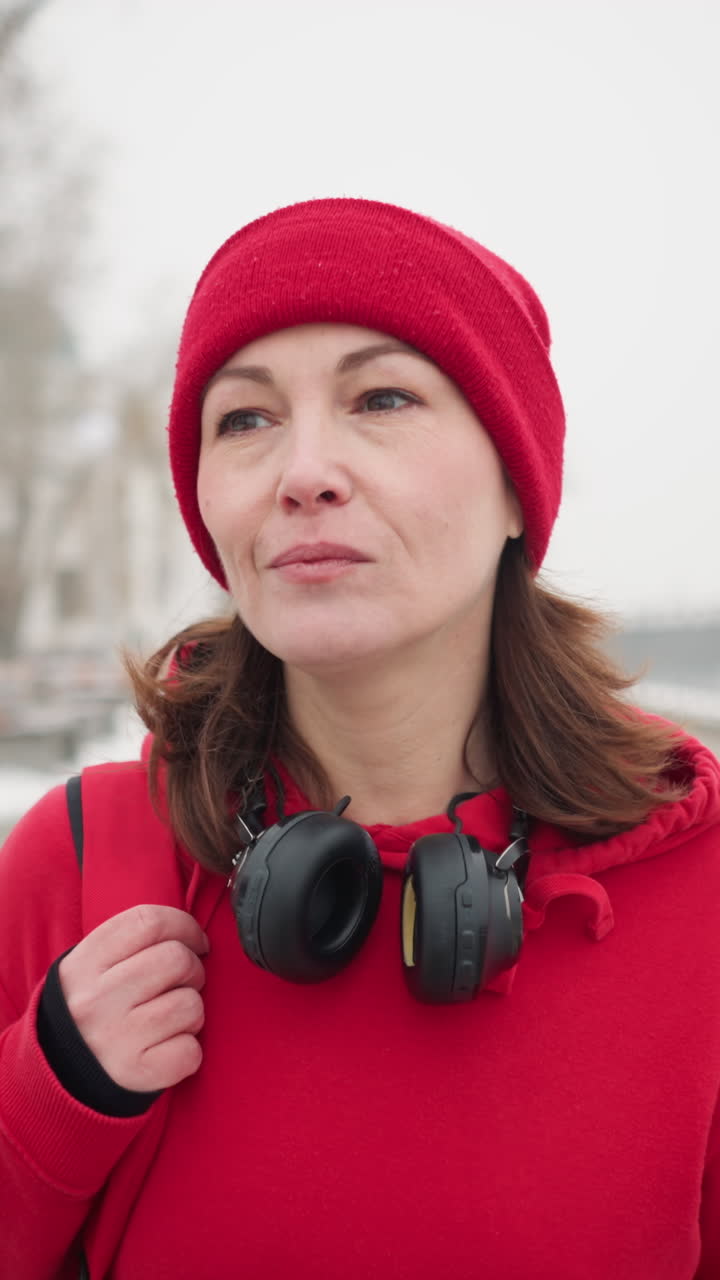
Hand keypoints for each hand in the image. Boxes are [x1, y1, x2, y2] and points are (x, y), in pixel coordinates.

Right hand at [58, 904, 209, 1092]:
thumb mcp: (91, 968)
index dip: (185, 926)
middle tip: (184, 983)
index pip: (149, 922)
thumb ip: (133, 943)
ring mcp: (115, 1038)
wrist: (61, 1077)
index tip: (196, 941)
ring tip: (170, 1020)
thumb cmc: (93, 1011)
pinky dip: (188, 1051)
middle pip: (176, 958)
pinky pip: (190, 1051)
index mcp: (85, 964)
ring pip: (190, 1004)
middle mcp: (97, 999)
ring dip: (192, 1011)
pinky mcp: (135, 1073)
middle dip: (194, 969)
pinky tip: (166, 1049)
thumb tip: (191, 933)